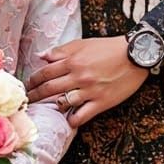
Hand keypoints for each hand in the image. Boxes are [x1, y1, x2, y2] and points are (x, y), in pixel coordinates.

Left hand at [26, 36, 148, 129]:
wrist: (135, 55)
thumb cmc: (108, 48)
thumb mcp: (82, 43)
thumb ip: (61, 50)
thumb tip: (41, 56)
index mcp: (72, 61)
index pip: (44, 73)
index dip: (33, 80)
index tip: (28, 85)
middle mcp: (78, 76)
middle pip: (49, 89)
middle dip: (35, 95)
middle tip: (28, 100)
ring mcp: (90, 90)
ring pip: (63, 102)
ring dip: (53, 106)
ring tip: (48, 108)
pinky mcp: (102, 102)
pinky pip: (82, 115)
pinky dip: (73, 119)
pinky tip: (69, 120)